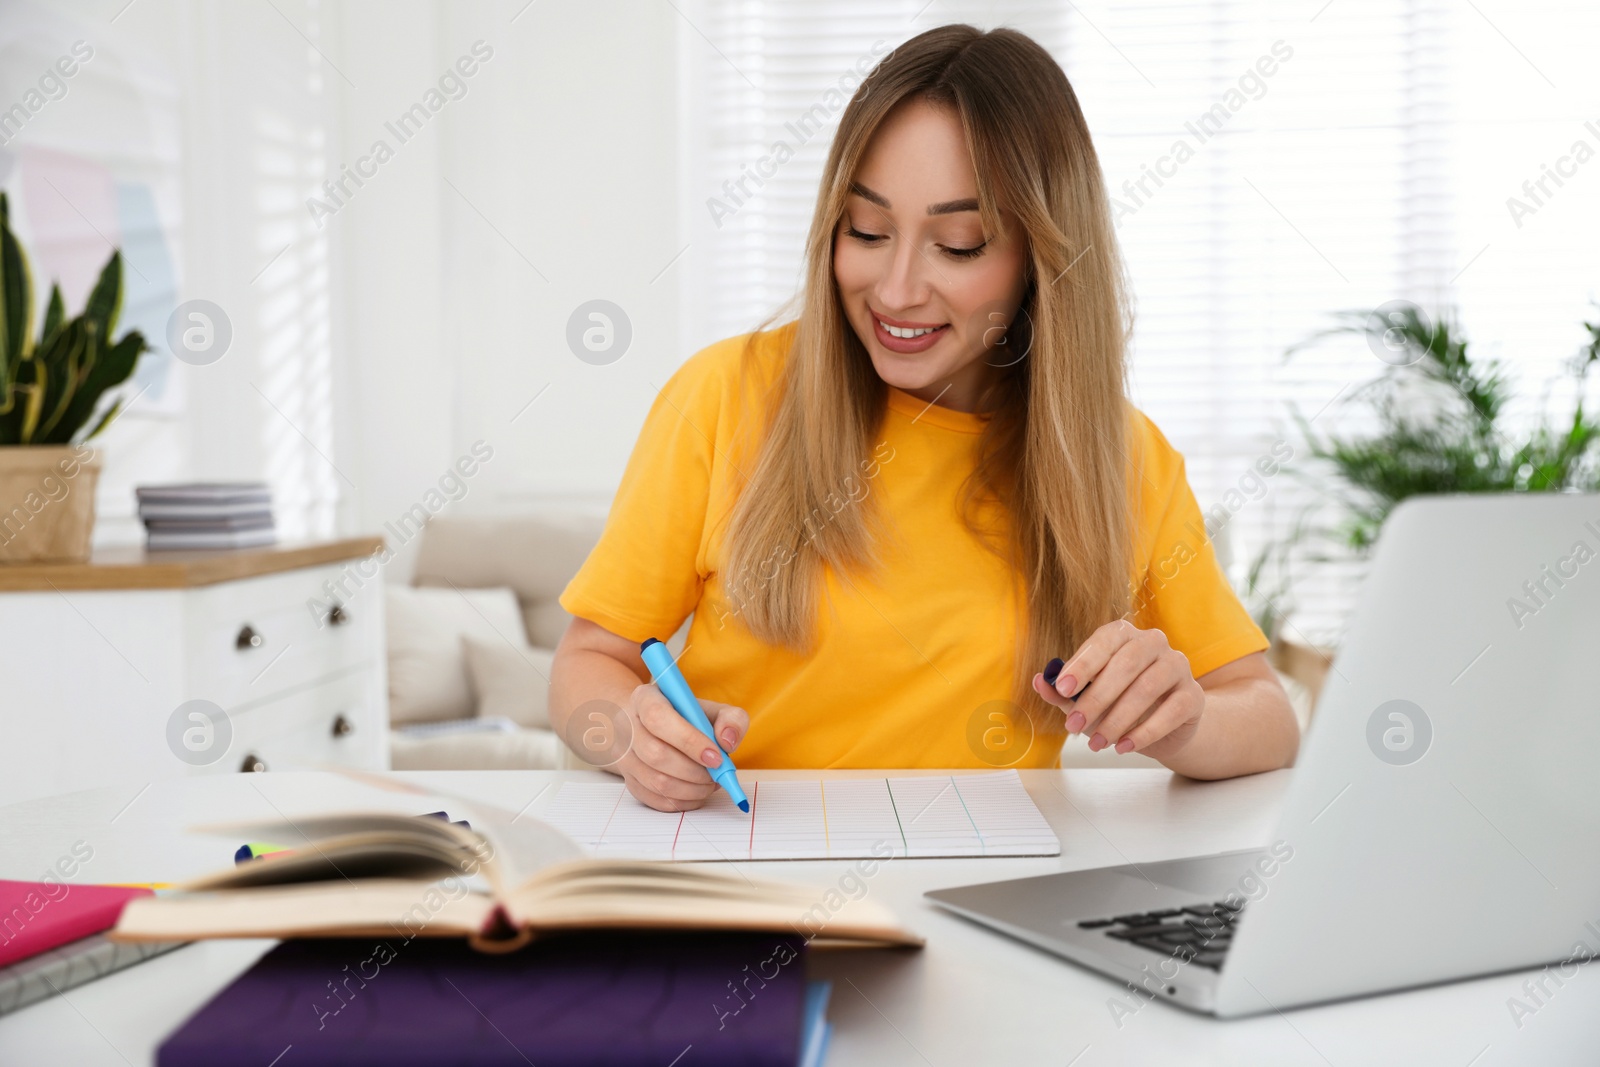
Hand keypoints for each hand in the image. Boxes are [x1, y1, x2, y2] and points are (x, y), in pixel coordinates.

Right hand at [616, 683, 748, 811]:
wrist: (657, 729)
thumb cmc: (687, 718)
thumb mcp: (712, 709)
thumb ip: (730, 719)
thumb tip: (727, 741)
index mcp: (645, 699)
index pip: (658, 718)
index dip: (688, 740)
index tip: (716, 757)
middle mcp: (628, 727)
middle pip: (656, 754)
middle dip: (694, 771)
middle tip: (717, 773)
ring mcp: (625, 756)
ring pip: (656, 782)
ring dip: (691, 789)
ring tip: (710, 783)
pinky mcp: (630, 781)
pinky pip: (655, 800)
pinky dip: (683, 801)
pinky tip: (697, 792)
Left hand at [1033, 619, 1204, 758]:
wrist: (1164, 725)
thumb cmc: (1119, 703)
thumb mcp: (1086, 698)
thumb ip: (1063, 691)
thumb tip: (1040, 682)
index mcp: (1124, 634)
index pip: (1104, 641)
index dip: (1083, 664)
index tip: (1062, 689)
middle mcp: (1153, 643)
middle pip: (1126, 664)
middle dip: (1096, 698)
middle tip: (1074, 725)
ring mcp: (1177, 666)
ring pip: (1148, 688)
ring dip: (1118, 719)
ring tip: (1097, 742)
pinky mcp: (1193, 695)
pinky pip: (1171, 711)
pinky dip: (1145, 732)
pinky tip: (1124, 746)